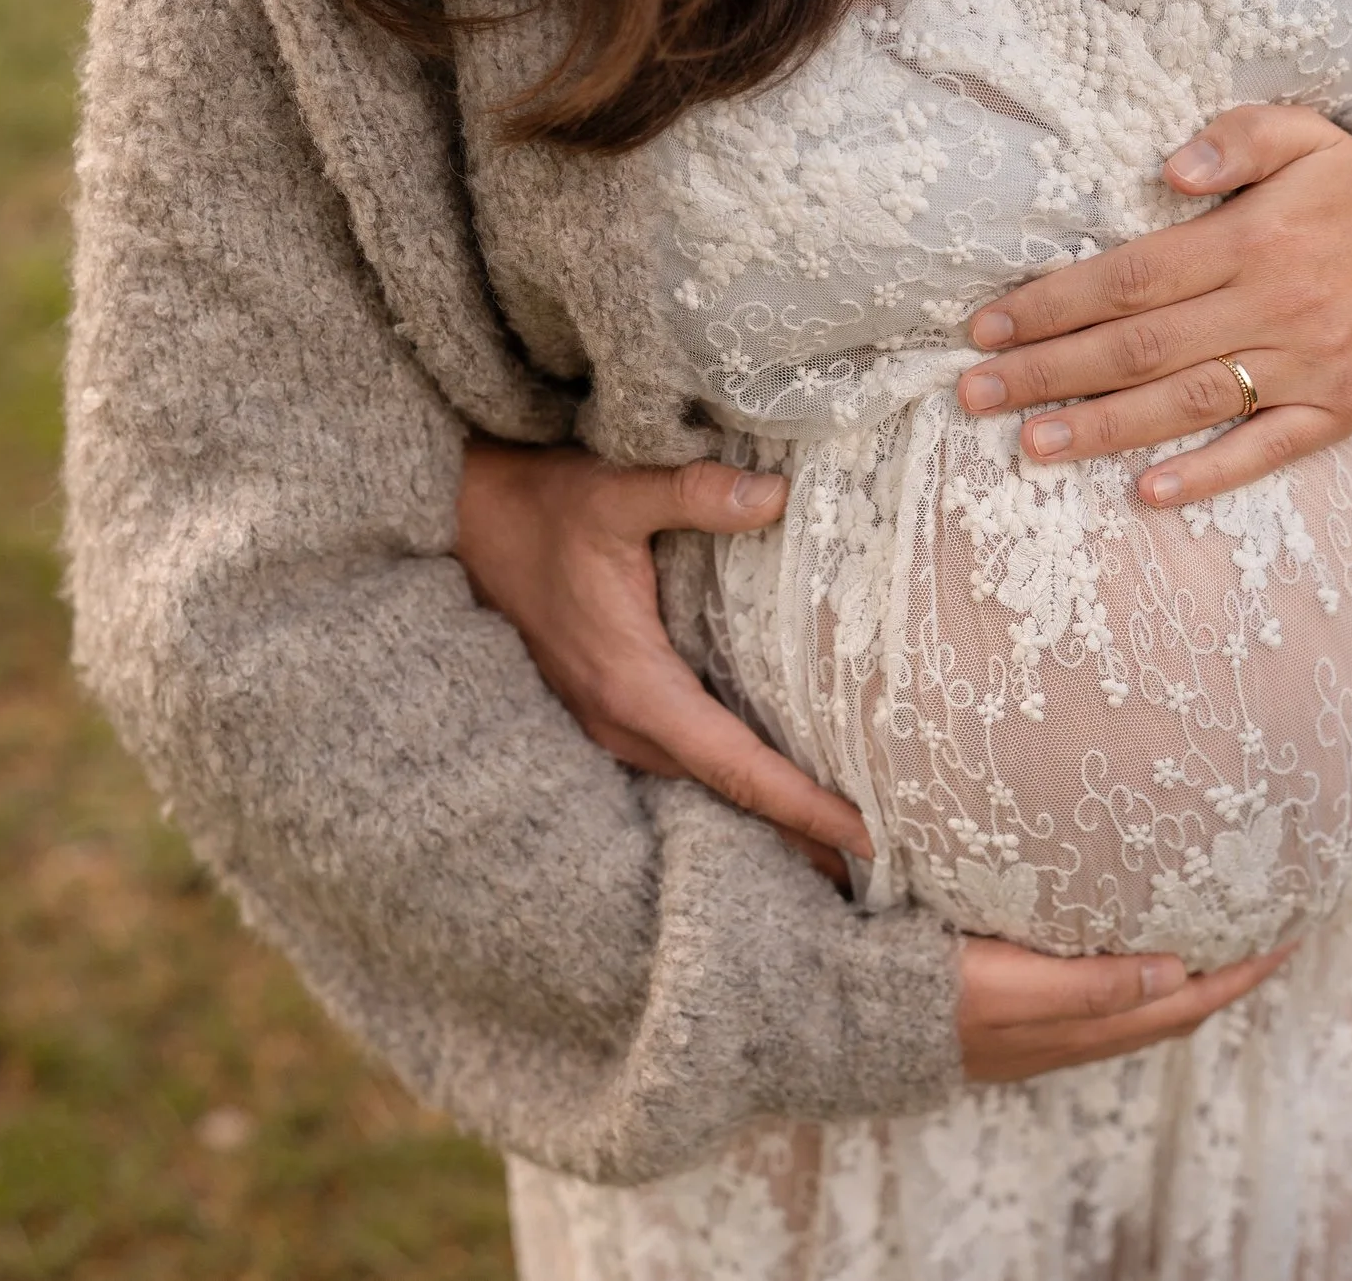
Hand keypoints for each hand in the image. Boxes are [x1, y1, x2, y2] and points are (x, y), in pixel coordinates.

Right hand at [452, 443, 872, 874]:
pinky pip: (686, 761)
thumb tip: (776, 494)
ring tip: (842, 835)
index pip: (737, 766)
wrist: (465, 519)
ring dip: (770, 811)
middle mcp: (623, 724)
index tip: (870, 841)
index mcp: (634, 688)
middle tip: (886, 858)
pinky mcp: (609, 708)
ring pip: (706, 782)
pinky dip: (736, 781)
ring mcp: (610, 723)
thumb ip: (693, 493)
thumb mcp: (614, 492)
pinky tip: (773, 781)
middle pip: (730, 793)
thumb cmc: (541, 507)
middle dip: (804, 830)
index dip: (806, 808)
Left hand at [957, 104, 1351, 505]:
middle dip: (1050, 372)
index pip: (1131, 279)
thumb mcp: (1307, 131)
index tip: (987, 327)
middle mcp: (1275, 307)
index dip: (1053, 304)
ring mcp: (1308, 366)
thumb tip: (1168, 167)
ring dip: (1103, 428)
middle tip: (975, 394)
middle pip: (1140, 348)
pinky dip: (1209, 474)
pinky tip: (1146, 492)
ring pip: (1188, 404)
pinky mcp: (1340, 411)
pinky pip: (1268, 452)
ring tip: (1030, 445)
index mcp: (1254, 240)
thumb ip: (1236, 137)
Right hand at [958, 938, 1297, 1081]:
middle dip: (1230, 975)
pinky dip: (1146, 976)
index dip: (1242, 973)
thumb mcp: (1016, 987)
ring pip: (1147, 1006)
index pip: (1189, 1001)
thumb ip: (1093, 985)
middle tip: (1271, 930)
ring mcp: (1056, 1027)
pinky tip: (1138, 949)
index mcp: (1089, 1024)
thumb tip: (1175, 972)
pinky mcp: (1030, 1013)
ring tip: (1220, 936)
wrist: (863, 1024)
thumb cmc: (936, 998)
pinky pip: (1112, 998)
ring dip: (1190, 978)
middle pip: (1179, 1008)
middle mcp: (1082, 1032)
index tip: (1291, 935)